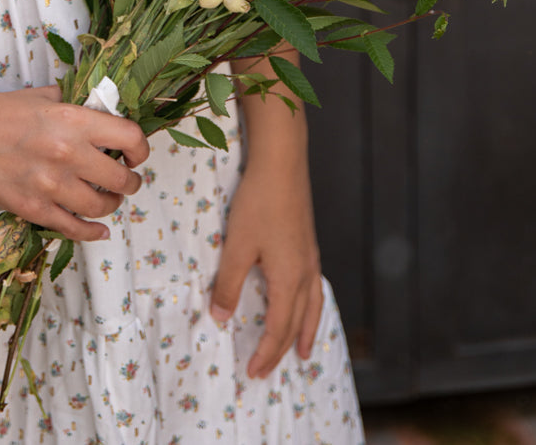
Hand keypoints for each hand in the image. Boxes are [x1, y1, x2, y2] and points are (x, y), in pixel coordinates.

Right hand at [0, 83, 150, 242]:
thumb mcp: (44, 97)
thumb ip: (75, 107)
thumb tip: (102, 116)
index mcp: (73, 120)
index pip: (130, 137)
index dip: (140, 149)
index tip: (134, 155)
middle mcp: (67, 153)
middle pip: (121, 179)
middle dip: (128, 182)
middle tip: (124, 180)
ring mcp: (50, 185)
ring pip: (101, 207)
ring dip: (110, 205)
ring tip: (106, 199)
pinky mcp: (33, 209)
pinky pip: (75, 229)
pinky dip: (92, 231)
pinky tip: (98, 228)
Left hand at [209, 155, 323, 377]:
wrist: (283, 164)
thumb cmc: (258, 203)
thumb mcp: (237, 246)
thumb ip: (229, 284)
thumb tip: (220, 318)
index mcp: (289, 280)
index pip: (278, 329)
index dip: (266, 353)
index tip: (253, 372)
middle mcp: (305, 274)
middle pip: (297, 323)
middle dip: (282, 350)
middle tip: (270, 370)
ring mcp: (311, 258)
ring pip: (312, 306)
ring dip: (306, 332)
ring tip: (304, 351)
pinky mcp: (309, 243)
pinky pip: (315, 288)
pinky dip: (311, 306)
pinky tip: (305, 301)